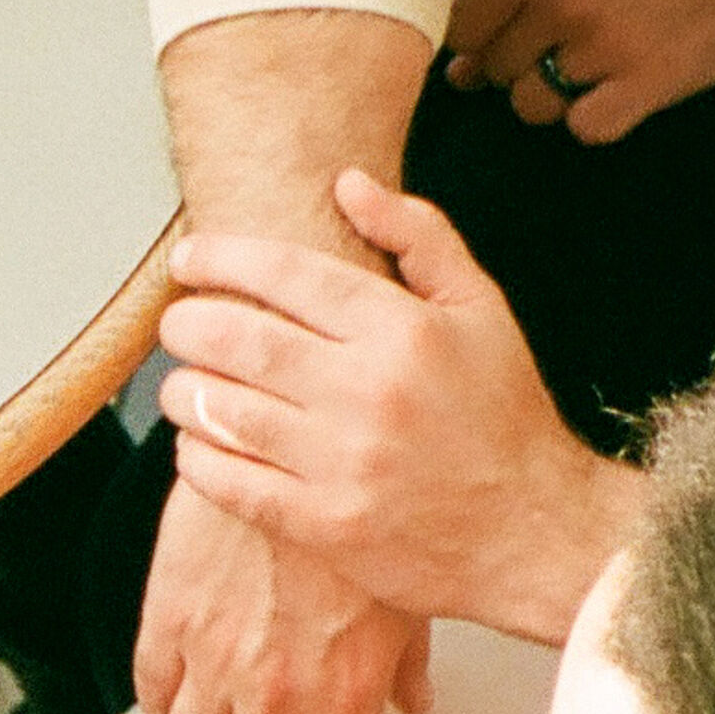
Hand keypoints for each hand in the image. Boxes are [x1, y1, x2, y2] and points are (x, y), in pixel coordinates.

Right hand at [131, 470, 430, 713]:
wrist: (293, 438)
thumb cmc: (365, 508)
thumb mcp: (410, 592)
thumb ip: (407, 662)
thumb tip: (414, 703)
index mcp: (344, 696)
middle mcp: (276, 692)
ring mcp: (215, 658)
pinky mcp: (169, 616)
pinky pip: (151, 688)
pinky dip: (162, 701)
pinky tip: (179, 691)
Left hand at [161, 175, 638, 647]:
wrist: (537, 531)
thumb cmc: (503, 415)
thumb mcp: (482, 309)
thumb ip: (418, 237)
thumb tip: (347, 182)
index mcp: (403, 331)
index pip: (286, 274)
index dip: (220, 258)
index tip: (188, 258)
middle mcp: (368, 393)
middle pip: (238, 339)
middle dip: (187, 323)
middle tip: (178, 323)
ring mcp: (344, 464)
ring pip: (221, 410)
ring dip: (183, 390)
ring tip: (185, 383)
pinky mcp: (325, 525)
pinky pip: (229, 482)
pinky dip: (197, 456)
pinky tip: (200, 442)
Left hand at [443, 0, 714, 145]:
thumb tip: (460, 71)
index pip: (461, 25)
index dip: (472, 43)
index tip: (495, 44)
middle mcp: (562, 3)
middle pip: (496, 70)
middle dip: (518, 66)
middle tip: (565, 45)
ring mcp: (603, 48)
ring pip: (532, 106)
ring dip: (555, 95)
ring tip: (598, 63)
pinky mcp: (647, 84)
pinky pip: (585, 128)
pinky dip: (596, 117)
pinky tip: (620, 89)